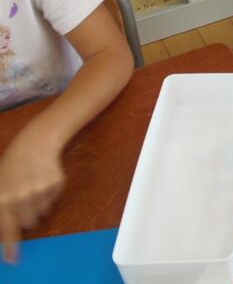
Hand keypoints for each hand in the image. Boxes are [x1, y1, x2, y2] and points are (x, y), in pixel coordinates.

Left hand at [0, 125, 65, 262]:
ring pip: (42, 211)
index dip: (10, 247)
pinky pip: (53, 199)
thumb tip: (10, 225)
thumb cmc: (13, 163)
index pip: (7, 229)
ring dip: (38, 204)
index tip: (13, 260)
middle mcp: (22, 198)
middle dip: (26, 216)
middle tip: (25, 200)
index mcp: (3, 199)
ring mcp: (41, 192)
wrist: (36, 141)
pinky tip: (44, 178)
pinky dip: (49, 193)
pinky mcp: (56, 185)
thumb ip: (3, 206)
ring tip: (34, 185)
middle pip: (28, 222)